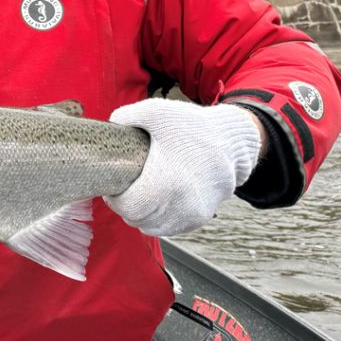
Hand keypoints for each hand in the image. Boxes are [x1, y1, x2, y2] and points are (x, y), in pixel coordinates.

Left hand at [104, 100, 262, 236]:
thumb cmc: (192, 126)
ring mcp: (193, 214)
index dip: (115, 199)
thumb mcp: (156, 111)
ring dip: (141, 215)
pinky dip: (158, 219)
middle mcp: (181, 204)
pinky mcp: (200, 217)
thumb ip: (125, 116)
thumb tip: (109, 126)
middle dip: (126, 206)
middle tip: (124, 188)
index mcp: (166, 182)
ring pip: (153, 227)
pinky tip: (156, 200)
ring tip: (140, 194)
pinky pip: (170, 228)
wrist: (231, 141)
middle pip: (138, 220)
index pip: (129, 208)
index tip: (114, 186)